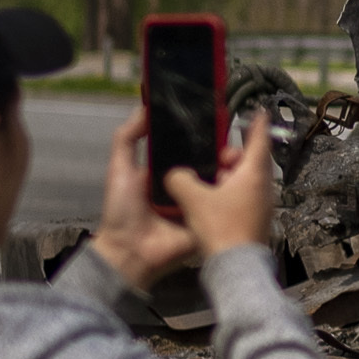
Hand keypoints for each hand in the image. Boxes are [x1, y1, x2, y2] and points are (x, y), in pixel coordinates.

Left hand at [81, 105, 271, 288]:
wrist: (130, 250)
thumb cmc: (122, 210)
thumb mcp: (120, 168)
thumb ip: (127, 137)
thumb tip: (144, 108)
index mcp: (167, 173)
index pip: (190, 149)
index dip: (202, 136)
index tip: (216, 121)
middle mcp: (186, 187)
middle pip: (210, 164)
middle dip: (222, 153)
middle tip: (231, 144)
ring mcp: (200, 205)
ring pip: (221, 182)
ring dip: (230, 170)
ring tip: (236, 159)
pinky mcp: (209, 221)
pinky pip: (223, 205)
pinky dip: (231, 194)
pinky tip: (237, 181)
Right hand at [172, 102, 276, 255]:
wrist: (236, 268)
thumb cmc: (221, 228)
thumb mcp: (193, 198)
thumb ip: (180, 179)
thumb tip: (176, 175)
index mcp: (254, 174)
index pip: (258, 140)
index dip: (255, 123)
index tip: (258, 110)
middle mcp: (263, 188)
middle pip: (250, 161)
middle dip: (233, 155)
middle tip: (216, 156)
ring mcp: (262, 206)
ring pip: (245, 181)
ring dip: (229, 175)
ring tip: (209, 178)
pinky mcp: (255, 221)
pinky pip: (243, 198)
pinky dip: (229, 192)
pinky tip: (211, 200)